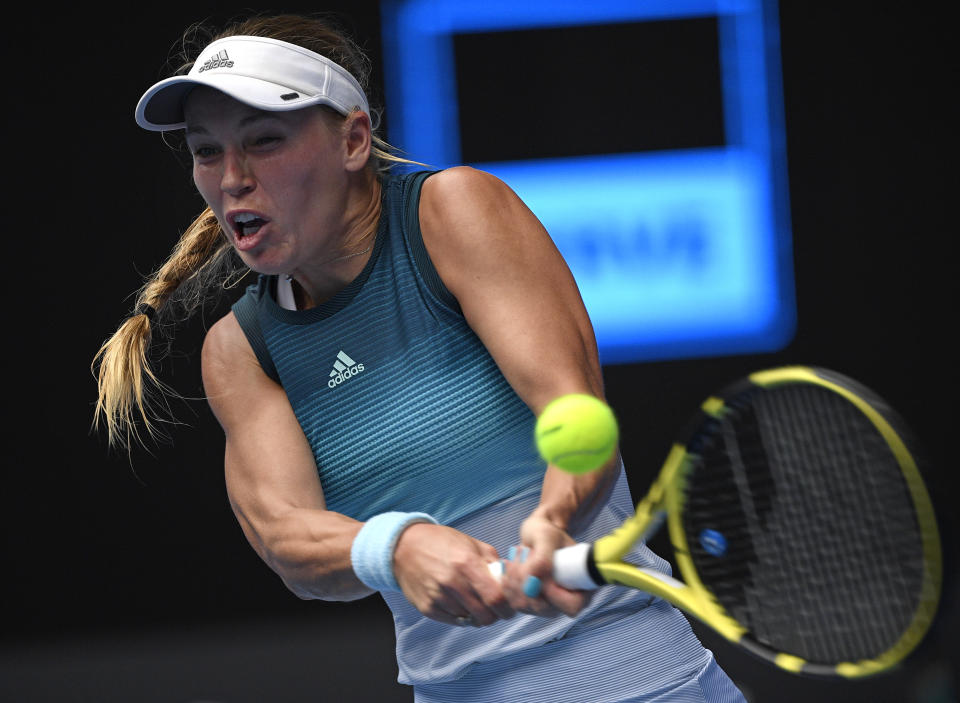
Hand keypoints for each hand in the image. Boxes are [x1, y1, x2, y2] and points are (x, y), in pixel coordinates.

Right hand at [393, 522, 514, 626]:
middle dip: (494, 615)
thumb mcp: (471, 543)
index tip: (510, 608)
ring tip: (474, 601)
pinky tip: (459, 603)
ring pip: (470, 620)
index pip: (495, 598)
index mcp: (467, 563)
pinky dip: (461, 616)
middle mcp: (451, 582)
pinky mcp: (426, 608)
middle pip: (484, 615)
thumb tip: (511, 579)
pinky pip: (453, 621)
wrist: (404, 546)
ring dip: (477, 615)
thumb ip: (493, 561)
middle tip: (495, 608)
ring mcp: (437, 597)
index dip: (507, 607)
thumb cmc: (442, 542)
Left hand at [501, 513, 591, 617]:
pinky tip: (509, 563)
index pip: (571, 606)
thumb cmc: (548, 533)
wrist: (537, 535)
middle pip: (542, 607)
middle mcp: (566, 602)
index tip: (538, 569)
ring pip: (524, 605)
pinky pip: (513, 601)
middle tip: (522, 551)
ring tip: (517, 553)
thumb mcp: (547, 538)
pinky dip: (507, 581)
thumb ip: (543, 559)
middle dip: (526, 580)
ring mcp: (547, 606)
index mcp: (582, 587)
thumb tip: (533, 582)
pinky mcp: (530, 604)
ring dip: (514, 577)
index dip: (553, 593)